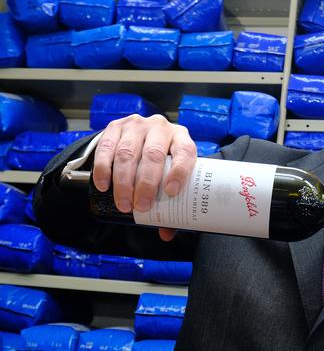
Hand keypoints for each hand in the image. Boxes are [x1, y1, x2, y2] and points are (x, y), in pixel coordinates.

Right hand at [92, 114, 196, 240]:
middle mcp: (160, 127)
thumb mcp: (170, 175)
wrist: (140, 137)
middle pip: (153, 155)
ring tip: (123, 204)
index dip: (179, 172)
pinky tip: (104, 186)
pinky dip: (103, 169)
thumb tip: (166, 233)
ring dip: (123, 181)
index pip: (185, 152)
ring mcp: (137, 125)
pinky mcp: (115, 126)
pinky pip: (106, 147)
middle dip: (146, 184)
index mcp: (181, 138)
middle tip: (140, 207)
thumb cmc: (161, 162)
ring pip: (128, 153)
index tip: (170, 193)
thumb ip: (171, 202)